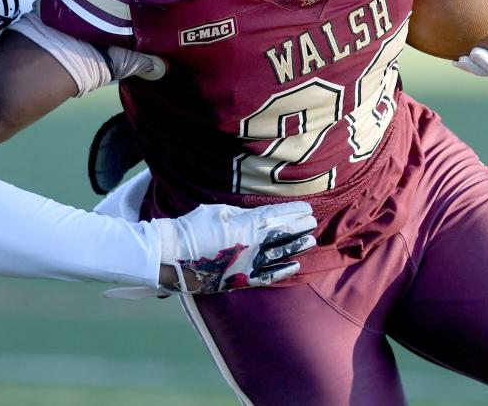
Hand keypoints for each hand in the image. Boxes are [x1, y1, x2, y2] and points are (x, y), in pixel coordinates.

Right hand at [108, 200, 316, 298]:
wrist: (173, 256)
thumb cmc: (192, 228)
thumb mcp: (217, 211)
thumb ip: (240, 213)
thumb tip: (256, 214)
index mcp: (245, 224)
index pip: (277, 216)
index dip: (294, 213)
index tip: (308, 209)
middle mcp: (251, 244)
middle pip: (283, 234)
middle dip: (300, 228)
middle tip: (313, 223)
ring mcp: (248, 263)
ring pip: (280, 254)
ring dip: (297, 247)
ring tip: (310, 241)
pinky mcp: (241, 279)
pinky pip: (268, 276)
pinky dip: (283, 270)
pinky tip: (295, 266)